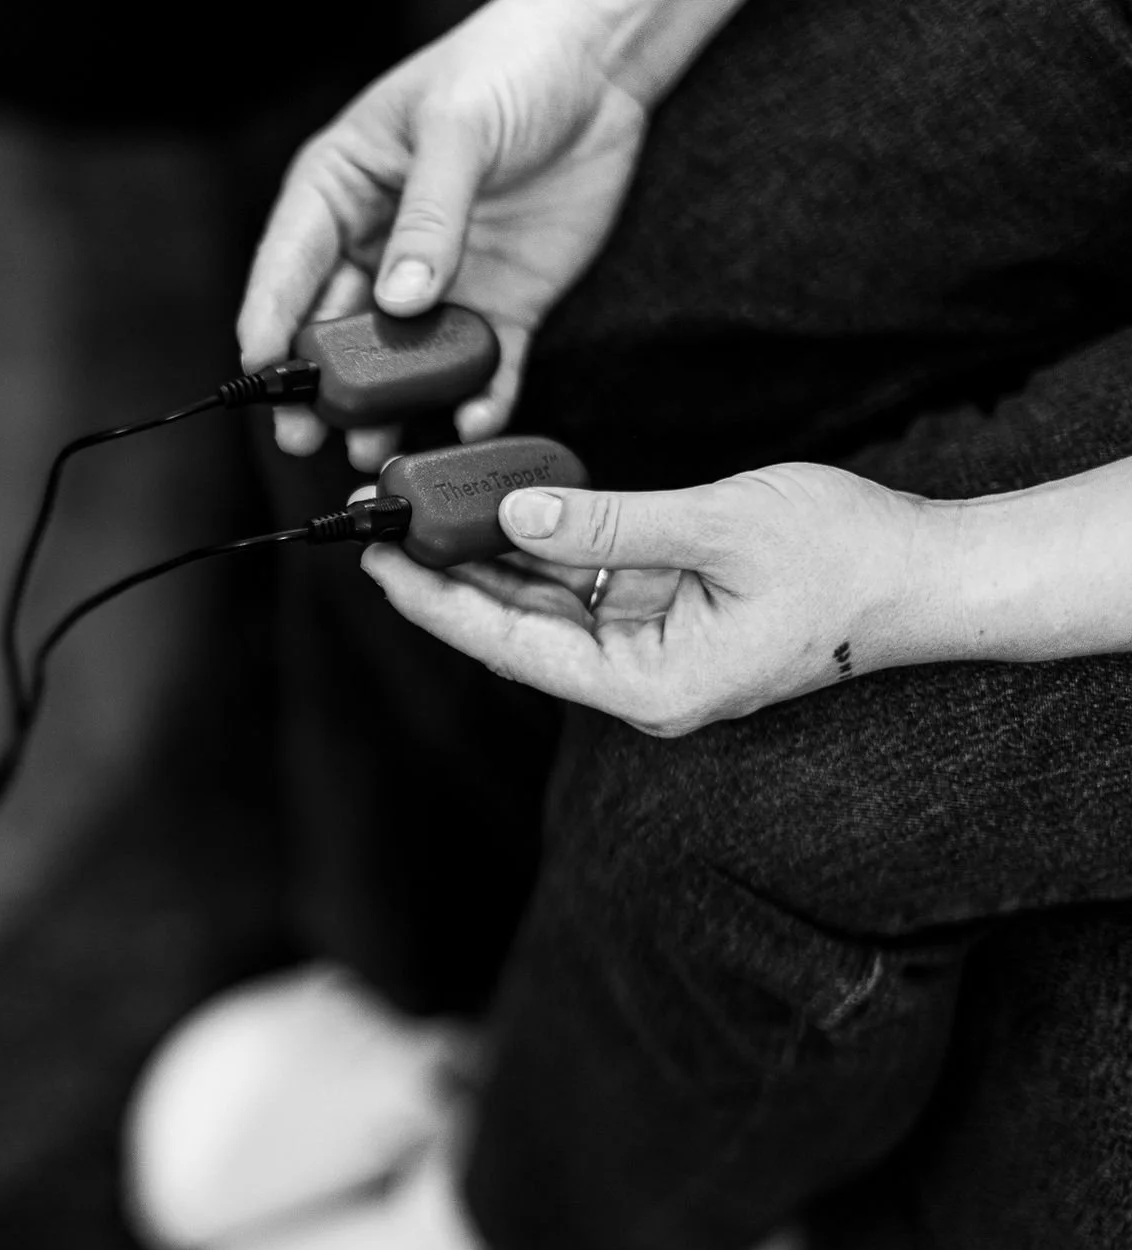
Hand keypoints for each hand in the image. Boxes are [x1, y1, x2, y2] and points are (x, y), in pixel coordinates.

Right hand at [238, 0, 656, 467]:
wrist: (598, 70)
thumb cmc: (506, 69)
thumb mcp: (456, 129)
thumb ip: (430, 216)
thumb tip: (400, 298)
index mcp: (341, 192)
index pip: (288, 265)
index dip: (268, 319)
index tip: (258, 369)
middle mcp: (379, 248)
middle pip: (334, 329)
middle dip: (319, 386)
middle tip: (306, 432)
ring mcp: (438, 285)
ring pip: (400, 361)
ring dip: (388, 406)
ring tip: (376, 447)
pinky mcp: (500, 305)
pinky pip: (483, 364)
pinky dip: (478, 397)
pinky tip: (472, 420)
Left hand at [359, 464, 936, 735]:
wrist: (926, 573)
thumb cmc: (845, 558)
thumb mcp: (723, 526)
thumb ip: (615, 523)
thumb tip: (517, 515)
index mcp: (649, 685)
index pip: (513, 645)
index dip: (438, 602)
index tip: (378, 560)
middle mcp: (639, 681)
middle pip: (516, 629)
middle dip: (448, 575)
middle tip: (379, 522)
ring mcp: (650, 651)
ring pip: (544, 605)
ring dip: (487, 558)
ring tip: (417, 510)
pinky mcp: (663, 617)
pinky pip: (583, 584)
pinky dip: (541, 548)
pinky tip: (493, 509)